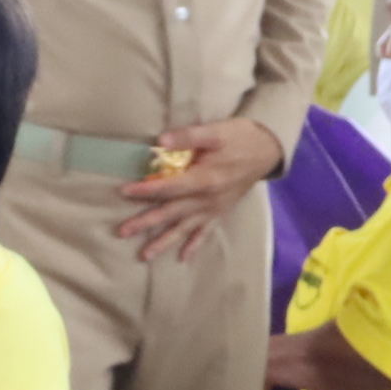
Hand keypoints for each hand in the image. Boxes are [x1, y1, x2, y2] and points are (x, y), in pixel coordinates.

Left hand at [116, 117, 282, 265]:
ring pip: (184, 228)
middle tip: (122, 232)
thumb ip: (188, 137)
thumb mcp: (216, 131)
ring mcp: (213, 208)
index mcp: (205, 179)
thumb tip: (160, 141)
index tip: (125, 191)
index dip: (146, 190)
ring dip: (163, 242)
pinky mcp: (219, 211)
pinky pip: (205, 232)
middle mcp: (207, 199)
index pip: (169, 187)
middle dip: (146, 222)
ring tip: (144, 255)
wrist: (267, 150)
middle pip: (171, 212)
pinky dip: (194, 245)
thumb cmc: (240, 137)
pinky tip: (182, 258)